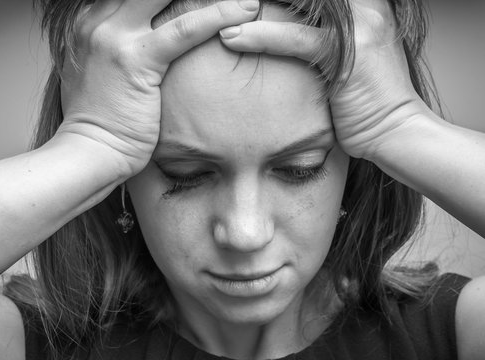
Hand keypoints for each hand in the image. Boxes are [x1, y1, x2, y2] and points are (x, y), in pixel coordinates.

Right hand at [58, 0, 259, 176]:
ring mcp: (114, 37)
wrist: (88, 150)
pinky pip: (185, 30)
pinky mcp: (135, 60)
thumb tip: (144, 43)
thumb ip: (116, 48)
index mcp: (90, 22)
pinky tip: (244, 11)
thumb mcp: (100, 72)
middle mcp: (98, 21)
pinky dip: (219, 17)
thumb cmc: (100, 120)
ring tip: (247, 0)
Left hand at [219, 0, 427, 159]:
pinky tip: (233, 38)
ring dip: (253, 8)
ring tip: (222, 14)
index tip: (245, 2)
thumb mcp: (349, 55)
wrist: (396, 130)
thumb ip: (326, 33)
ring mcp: (359, 25)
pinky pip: (296, 38)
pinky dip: (261, 37)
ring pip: (298, 3)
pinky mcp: (346, 52)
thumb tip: (289, 28)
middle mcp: (366, 6)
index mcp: (366, 3)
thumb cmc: (367, 98)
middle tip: (231, 2)